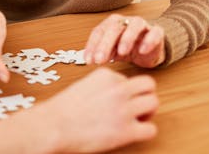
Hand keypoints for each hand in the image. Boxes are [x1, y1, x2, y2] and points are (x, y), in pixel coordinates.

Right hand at [21, 67, 157, 152]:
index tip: (117, 101)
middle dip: (145, 96)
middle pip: (148, 85)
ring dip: (148, 112)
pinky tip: (132, 133)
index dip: (125, 91)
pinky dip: (145, 132)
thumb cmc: (62, 110)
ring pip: (154, 103)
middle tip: (137, 107)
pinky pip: (151, 129)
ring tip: (136, 120)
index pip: (128, 79)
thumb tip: (111, 95)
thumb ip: (100, 87)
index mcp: (106, 75)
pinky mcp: (126, 130)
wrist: (54, 126)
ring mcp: (124, 109)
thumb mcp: (82, 86)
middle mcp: (118, 89)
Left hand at [84, 14, 165, 67]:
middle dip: (105, 44)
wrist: (149, 49)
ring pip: (134, 25)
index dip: (92, 45)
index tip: (89, 60)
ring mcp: (142, 25)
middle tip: (100, 59)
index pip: (99, 32)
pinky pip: (154, 32)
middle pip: (114, 28)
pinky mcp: (157, 32)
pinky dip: (149, 40)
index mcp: (112, 24)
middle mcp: (126, 21)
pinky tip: (142, 50)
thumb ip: (103, 53)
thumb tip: (89, 59)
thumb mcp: (113, 52)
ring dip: (127, 38)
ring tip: (122, 53)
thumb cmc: (128, 48)